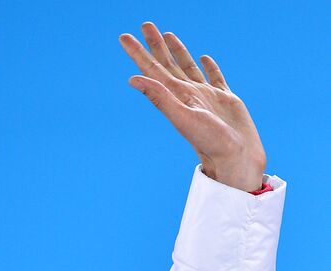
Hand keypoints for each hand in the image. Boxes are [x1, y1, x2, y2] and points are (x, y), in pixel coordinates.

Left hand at [119, 22, 266, 192]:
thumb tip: (133, 79)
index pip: (152, 70)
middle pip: (167, 63)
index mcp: (175, 97)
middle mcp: (187, 94)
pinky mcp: (224, 98)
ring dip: (177, 51)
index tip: (124, 37)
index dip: (138, 53)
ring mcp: (205, 96)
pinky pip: (214, 77)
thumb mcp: (182, 116)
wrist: (235, 157)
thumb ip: (159, 96)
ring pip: (187, 67)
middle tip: (145, 25)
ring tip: (167, 35)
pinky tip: (203, 57)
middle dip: (154, 45)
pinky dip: (208, 66)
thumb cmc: (209, 140)